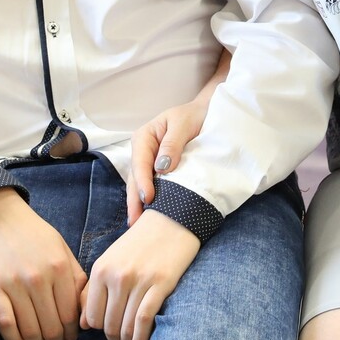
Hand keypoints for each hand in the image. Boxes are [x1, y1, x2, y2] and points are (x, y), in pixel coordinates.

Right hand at [0, 187, 87, 339]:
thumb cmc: (31, 231)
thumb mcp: (61, 246)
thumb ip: (74, 274)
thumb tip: (84, 306)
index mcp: (60, 267)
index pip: (72, 312)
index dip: (73, 332)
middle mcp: (40, 278)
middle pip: (53, 325)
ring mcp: (15, 284)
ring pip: (31, 329)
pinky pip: (6, 324)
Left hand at [80, 209, 201, 339]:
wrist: (172, 220)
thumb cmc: (141, 241)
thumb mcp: (112, 259)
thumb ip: (94, 289)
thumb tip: (84, 323)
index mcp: (101, 269)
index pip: (91, 315)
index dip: (98, 330)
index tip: (105, 334)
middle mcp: (117, 276)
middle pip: (108, 324)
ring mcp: (139, 280)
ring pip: (125, 325)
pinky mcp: (160, 284)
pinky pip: (144, 321)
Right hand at [127, 99, 208, 224]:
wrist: (205, 113)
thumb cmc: (193, 116)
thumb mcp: (183, 124)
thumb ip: (172, 144)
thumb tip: (162, 167)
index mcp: (144, 137)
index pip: (140, 162)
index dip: (143, 181)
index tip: (148, 198)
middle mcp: (142, 151)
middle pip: (135, 177)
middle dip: (135, 200)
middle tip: (137, 222)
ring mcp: (148, 162)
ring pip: (139, 185)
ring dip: (139, 204)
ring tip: (139, 225)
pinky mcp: (156, 171)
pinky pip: (150, 186)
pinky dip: (147, 200)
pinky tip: (147, 216)